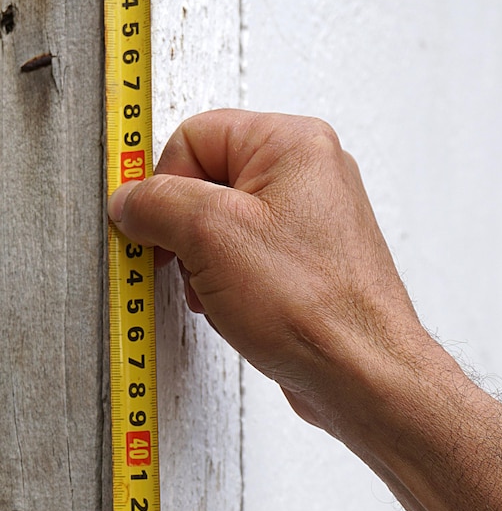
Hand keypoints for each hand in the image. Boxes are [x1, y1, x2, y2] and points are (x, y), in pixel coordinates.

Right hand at [108, 109, 424, 434]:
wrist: (362, 374)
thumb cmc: (314, 308)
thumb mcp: (213, 237)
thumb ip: (158, 203)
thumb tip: (131, 200)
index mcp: (293, 145)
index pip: (195, 136)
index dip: (163, 182)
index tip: (149, 225)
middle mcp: (308, 176)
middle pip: (209, 181)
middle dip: (186, 230)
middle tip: (183, 262)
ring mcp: (309, 222)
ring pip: (224, 225)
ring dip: (203, 262)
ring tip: (216, 293)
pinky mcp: (306, 261)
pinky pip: (245, 256)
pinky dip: (226, 281)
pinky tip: (233, 307)